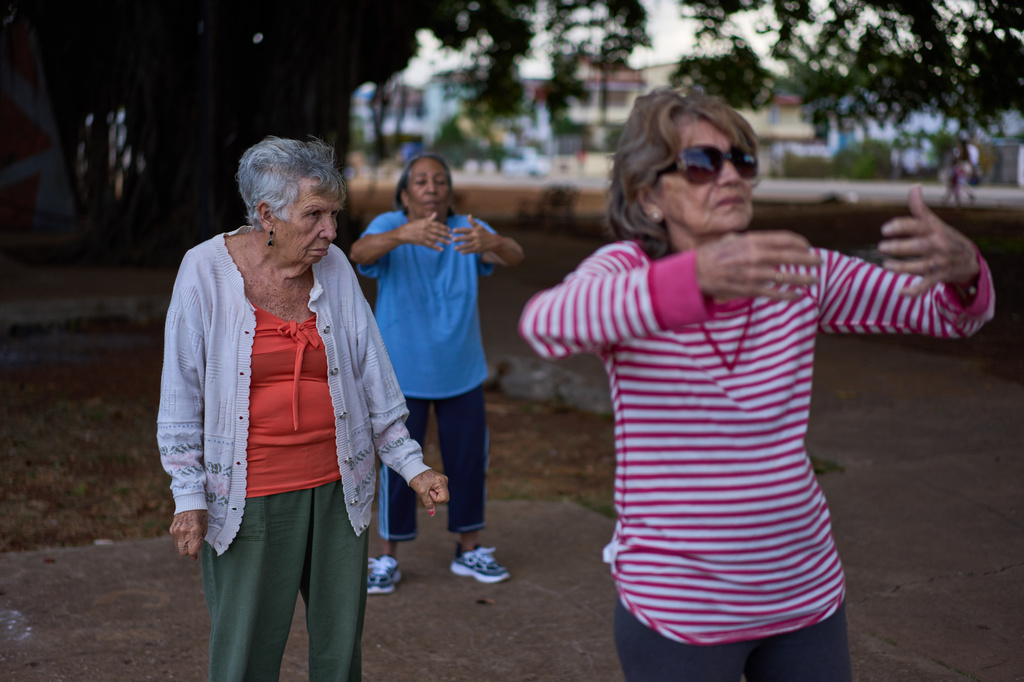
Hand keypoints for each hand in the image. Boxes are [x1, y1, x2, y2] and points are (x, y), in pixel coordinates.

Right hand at [170, 509, 206, 560]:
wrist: (190, 504)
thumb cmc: (200, 517)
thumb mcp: (204, 529)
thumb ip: (199, 543)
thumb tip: (194, 556)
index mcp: (194, 533)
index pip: (192, 551)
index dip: (195, 553)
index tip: (196, 553)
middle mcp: (184, 534)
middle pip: (183, 552)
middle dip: (188, 551)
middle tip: (192, 544)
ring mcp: (176, 532)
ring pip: (178, 547)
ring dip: (183, 545)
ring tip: (189, 536)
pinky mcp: (171, 530)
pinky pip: (175, 540)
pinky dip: (179, 539)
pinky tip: (184, 532)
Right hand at [400, 212, 450, 250]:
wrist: (403, 233)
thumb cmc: (412, 226)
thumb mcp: (420, 221)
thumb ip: (429, 219)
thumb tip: (435, 213)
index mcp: (426, 222)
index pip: (438, 225)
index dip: (444, 227)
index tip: (449, 230)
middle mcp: (426, 228)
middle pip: (438, 231)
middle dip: (446, 234)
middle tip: (451, 237)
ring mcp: (424, 235)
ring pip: (436, 238)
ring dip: (443, 241)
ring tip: (449, 243)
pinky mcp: (421, 241)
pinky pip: (431, 245)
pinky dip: (436, 247)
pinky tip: (441, 249)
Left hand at [408, 469, 448, 515]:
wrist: (414, 470)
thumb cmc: (417, 479)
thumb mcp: (422, 493)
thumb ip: (428, 503)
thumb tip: (432, 513)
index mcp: (442, 482)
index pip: (444, 498)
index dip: (436, 499)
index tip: (428, 492)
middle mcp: (445, 480)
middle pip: (444, 497)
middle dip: (435, 497)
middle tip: (427, 491)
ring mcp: (443, 480)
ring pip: (441, 495)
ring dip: (433, 495)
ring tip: (427, 488)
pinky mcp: (440, 481)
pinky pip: (439, 491)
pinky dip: (433, 492)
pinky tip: (428, 487)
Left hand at [452, 215, 499, 254]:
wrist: (494, 242)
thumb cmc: (485, 233)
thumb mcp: (480, 227)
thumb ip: (473, 222)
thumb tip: (468, 215)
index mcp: (475, 230)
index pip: (466, 230)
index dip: (460, 230)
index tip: (453, 230)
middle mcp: (476, 236)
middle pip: (466, 238)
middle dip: (459, 239)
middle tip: (453, 240)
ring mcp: (477, 243)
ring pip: (468, 245)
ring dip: (461, 247)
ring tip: (455, 248)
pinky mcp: (478, 249)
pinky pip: (471, 250)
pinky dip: (466, 251)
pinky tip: (461, 252)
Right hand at [695, 231, 821, 301]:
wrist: (694, 273)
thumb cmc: (712, 255)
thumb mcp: (732, 240)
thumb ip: (751, 241)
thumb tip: (767, 243)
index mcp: (751, 240)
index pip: (784, 239)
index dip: (800, 243)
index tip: (807, 247)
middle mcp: (754, 255)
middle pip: (790, 256)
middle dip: (808, 259)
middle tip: (819, 262)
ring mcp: (752, 273)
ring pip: (785, 276)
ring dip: (802, 278)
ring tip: (814, 280)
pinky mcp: (748, 289)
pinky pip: (773, 293)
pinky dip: (788, 295)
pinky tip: (798, 296)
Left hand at [877, 185, 979, 296]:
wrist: (970, 260)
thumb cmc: (944, 237)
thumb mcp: (934, 223)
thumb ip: (920, 208)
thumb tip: (914, 187)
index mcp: (934, 229)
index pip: (916, 225)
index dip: (900, 226)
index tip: (885, 229)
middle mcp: (937, 245)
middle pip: (917, 246)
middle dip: (899, 247)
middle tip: (882, 247)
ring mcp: (939, 262)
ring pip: (918, 267)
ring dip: (901, 268)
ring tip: (886, 266)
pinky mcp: (938, 277)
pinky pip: (925, 286)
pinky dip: (914, 291)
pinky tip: (901, 292)